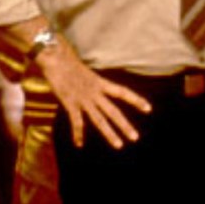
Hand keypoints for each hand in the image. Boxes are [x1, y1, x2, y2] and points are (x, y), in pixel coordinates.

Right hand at [36, 45, 150, 148]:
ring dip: (109, 133)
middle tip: (135, 138)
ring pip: (99, 120)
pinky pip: (76, 121)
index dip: (136, 100)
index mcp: (100, 83)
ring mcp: (83, 99)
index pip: (123, 92)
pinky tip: (79, 144)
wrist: (55, 58)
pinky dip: (77, 134)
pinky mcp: (70, 103)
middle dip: (124, 125)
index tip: (148, 108)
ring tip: (119, 145)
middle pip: (113, 111)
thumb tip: (97, 88)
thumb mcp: (87, 72)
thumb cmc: (68, 62)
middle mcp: (95, 92)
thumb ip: (93, 83)